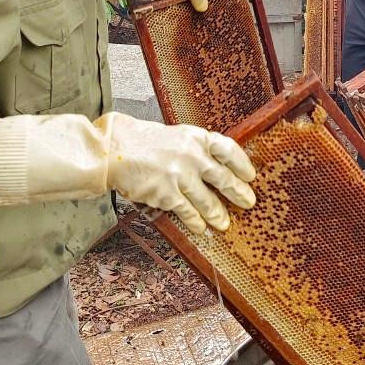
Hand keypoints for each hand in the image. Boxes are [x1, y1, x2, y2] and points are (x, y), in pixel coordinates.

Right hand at [103, 113, 256, 233]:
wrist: (114, 150)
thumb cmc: (141, 141)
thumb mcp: (176, 136)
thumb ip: (195, 149)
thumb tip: (214, 166)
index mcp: (196, 137)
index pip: (229, 151)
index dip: (242, 165)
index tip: (250, 175)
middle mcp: (192, 156)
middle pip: (224, 178)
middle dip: (238, 193)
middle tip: (248, 202)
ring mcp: (181, 176)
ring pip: (208, 201)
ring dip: (218, 214)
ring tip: (224, 222)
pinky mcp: (167, 194)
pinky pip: (187, 212)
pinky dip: (195, 222)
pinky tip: (200, 227)